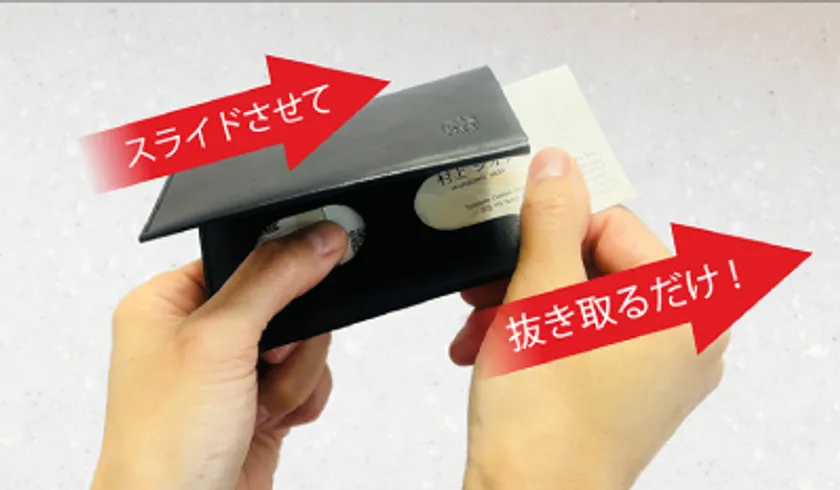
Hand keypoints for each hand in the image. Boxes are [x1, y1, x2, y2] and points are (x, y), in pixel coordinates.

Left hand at [91, 222, 347, 489]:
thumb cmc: (163, 445)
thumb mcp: (218, 340)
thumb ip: (273, 279)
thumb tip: (319, 238)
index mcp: (167, 303)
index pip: (244, 255)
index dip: (281, 265)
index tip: (318, 262)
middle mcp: (197, 335)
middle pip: (285, 301)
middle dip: (290, 339)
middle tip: (267, 359)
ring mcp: (230, 373)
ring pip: (303, 343)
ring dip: (294, 377)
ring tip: (259, 404)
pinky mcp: (258, 405)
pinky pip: (308, 380)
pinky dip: (302, 400)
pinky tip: (271, 420)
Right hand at [453, 149, 730, 489]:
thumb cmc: (546, 418)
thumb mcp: (540, 292)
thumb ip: (551, 216)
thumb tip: (557, 164)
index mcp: (689, 306)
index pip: (613, 225)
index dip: (551, 231)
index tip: (510, 241)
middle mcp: (687, 339)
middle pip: (595, 266)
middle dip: (528, 275)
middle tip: (485, 287)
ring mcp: (657, 372)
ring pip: (581, 305)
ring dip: (521, 307)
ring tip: (478, 328)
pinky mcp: (626, 395)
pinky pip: (582, 340)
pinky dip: (535, 337)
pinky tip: (489, 349)